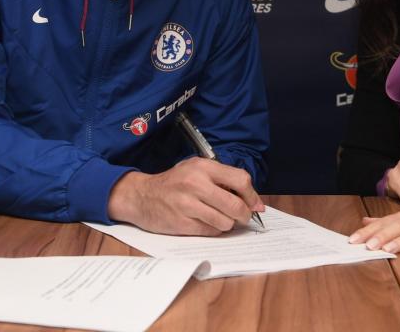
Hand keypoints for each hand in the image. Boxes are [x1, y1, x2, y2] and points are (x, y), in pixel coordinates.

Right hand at [107, 157, 263, 234]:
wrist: (142, 196)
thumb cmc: (174, 183)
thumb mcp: (196, 169)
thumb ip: (222, 179)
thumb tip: (251, 200)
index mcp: (203, 167)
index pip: (240, 180)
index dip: (252, 196)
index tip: (257, 205)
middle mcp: (195, 184)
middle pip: (235, 205)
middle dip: (244, 215)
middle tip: (243, 217)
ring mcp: (187, 205)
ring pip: (225, 222)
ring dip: (228, 224)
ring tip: (221, 219)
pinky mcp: (181, 223)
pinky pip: (210, 231)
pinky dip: (214, 230)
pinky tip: (207, 223)